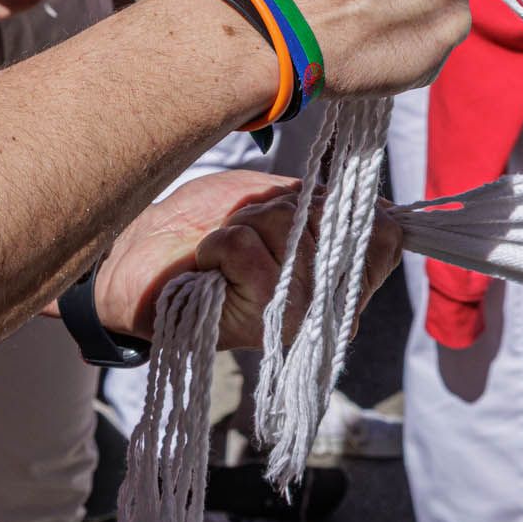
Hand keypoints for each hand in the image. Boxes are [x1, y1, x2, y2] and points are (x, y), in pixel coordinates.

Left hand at [93, 169, 404, 348]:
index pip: (383, 235)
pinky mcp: (262, 320)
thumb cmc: (204, 229)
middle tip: (248, 229)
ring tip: (224, 248)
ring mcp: (299, 317)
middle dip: (280, 208)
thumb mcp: (269, 201)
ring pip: (289, 229)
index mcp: (341, 281)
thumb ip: (318, 202)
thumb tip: (372, 202)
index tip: (299, 207)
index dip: (341, 204)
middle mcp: (330, 307)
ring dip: (246, 223)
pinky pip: (248, 248)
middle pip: (332, 221)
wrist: (139, 265)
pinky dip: (220, 241)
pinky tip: (209, 263)